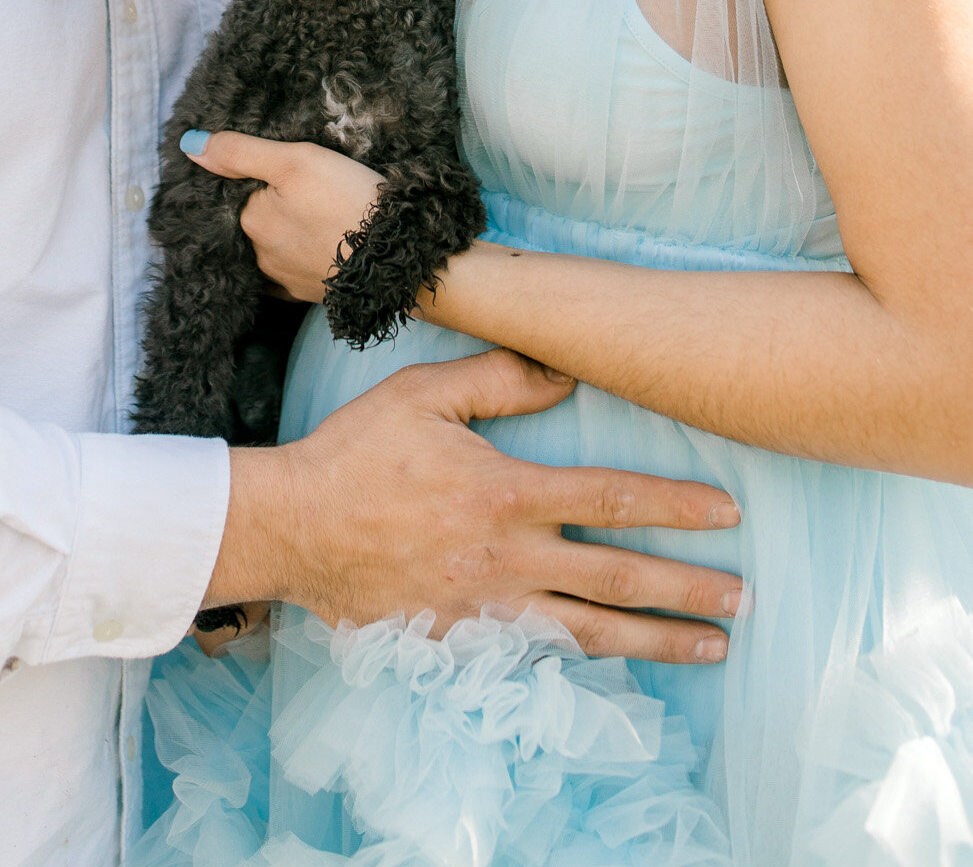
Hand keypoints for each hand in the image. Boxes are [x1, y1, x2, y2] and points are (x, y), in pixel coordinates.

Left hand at [182, 129, 380, 301]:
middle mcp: (260, 255)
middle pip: (259, 220)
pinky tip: (318, 244)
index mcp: (251, 221)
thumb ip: (241, 152)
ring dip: (289, 232)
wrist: (395, 257)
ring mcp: (286, 279)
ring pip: (277, 246)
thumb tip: (189, 144)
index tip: (289, 171)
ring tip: (317, 214)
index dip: (262, 177)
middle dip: (274, 206)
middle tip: (308, 190)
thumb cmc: (345, 201)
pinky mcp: (312, 293)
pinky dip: (302, 257)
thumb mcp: (295, 161)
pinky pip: (296, 271)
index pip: (243, 192)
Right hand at [206, 349, 741, 663]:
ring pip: (590, 631)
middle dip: (688, 589)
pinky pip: (537, 655)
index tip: (727, 513)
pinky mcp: (460, 640)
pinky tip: (618, 666)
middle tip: (743, 597)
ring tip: (711, 648)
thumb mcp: (422, 394)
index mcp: (506, 492)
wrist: (293, 527)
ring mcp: (486, 607)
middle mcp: (508, 557)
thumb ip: (497, 379)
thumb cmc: (356, 452)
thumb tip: (565, 371)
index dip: (676, 506)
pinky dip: (585, 664)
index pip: (612, 499)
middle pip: (618, 578)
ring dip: (658, 641)